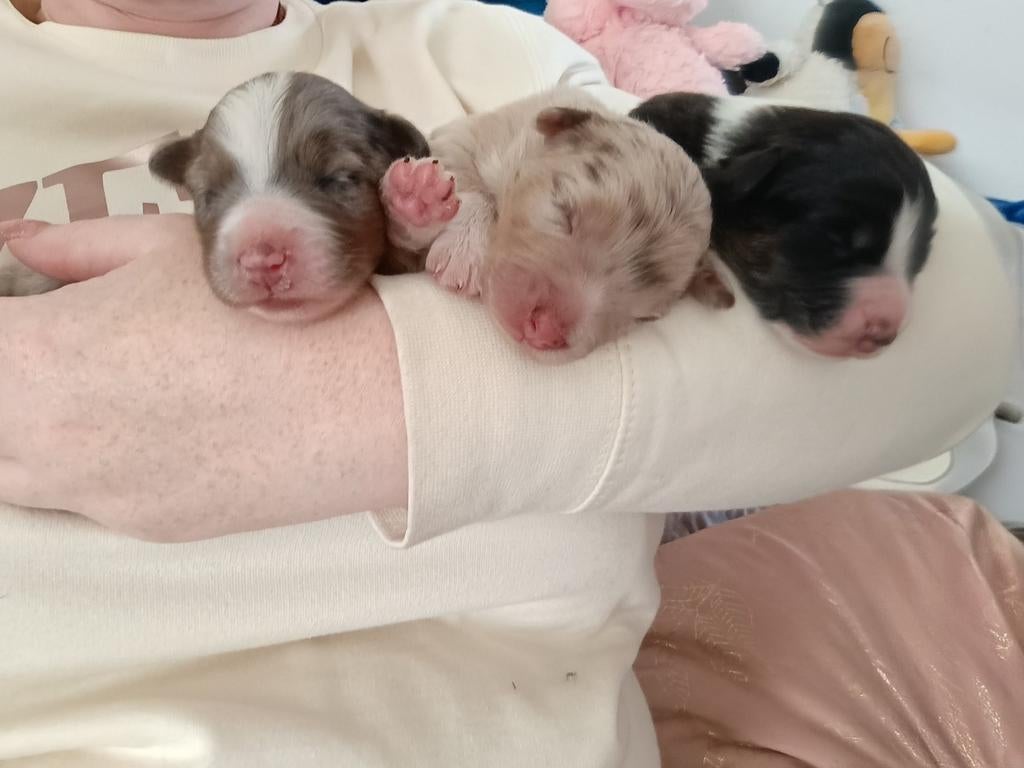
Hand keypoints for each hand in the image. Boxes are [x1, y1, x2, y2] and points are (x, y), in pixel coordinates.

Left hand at [0, 215, 406, 540]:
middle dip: (11, 375)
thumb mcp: (165, 250)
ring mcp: (97, 498)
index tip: (16, 307)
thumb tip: (22, 241)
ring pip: (12, 472)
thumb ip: (72, 247)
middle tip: (44, 344)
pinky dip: (87, 461)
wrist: (367, 395)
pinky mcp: (148, 526)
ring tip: (90, 383)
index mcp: (37, 358)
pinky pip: (82, 498)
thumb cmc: (273, 313)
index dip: (0, 316)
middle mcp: (49, 443)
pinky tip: (145, 420)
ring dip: (27, 427)